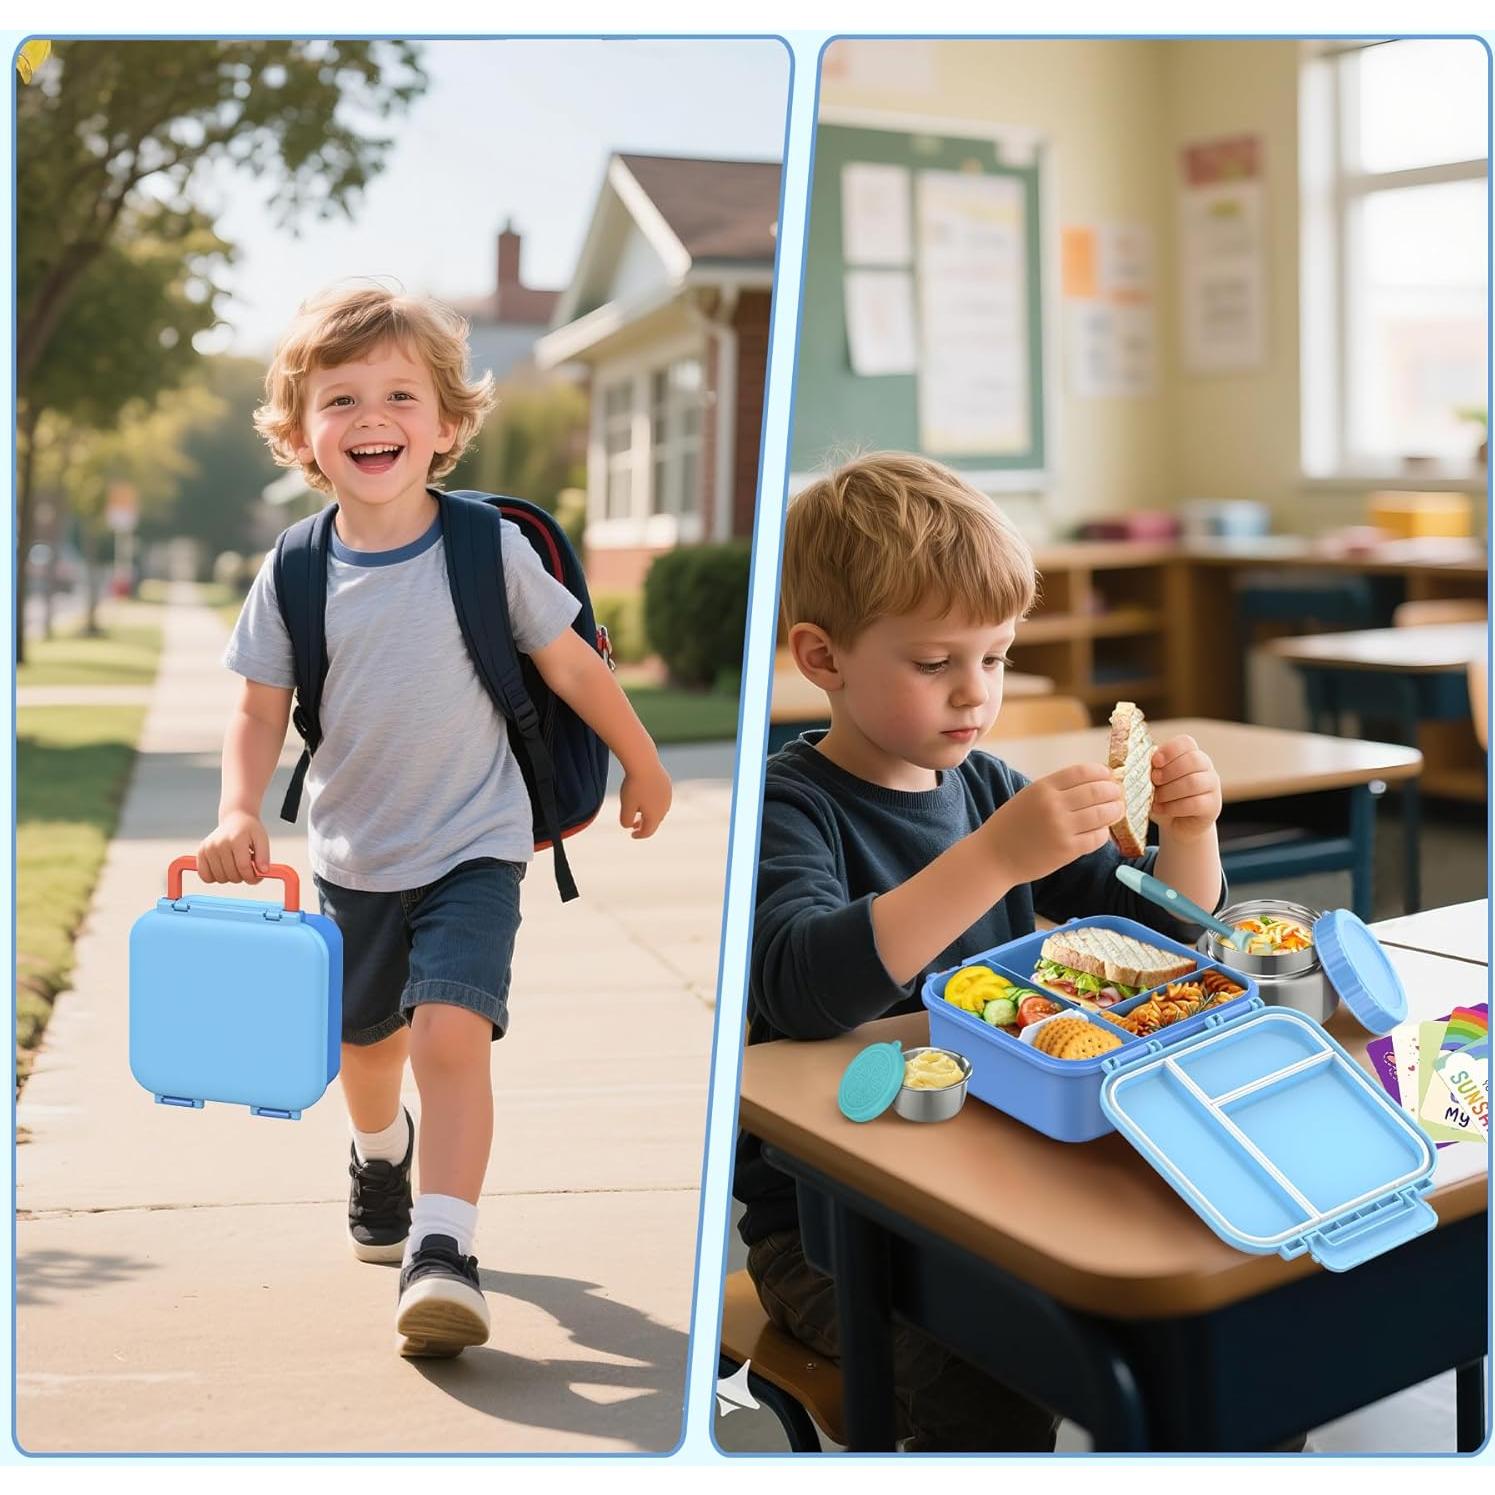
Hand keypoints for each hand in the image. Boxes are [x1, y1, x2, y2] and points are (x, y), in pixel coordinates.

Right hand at [198, 810, 270, 883]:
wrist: (235, 819)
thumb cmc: (250, 830)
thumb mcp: (262, 839)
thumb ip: (264, 856)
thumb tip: (263, 871)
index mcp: (236, 839)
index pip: (243, 867)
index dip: (252, 877)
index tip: (258, 878)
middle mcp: (219, 843)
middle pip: (232, 875)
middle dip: (243, 877)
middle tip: (248, 870)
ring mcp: (208, 848)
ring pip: (220, 878)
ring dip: (231, 878)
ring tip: (237, 866)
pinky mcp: (201, 852)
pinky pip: (205, 876)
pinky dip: (215, 878)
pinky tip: (224, 870)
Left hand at [619, 759, 671, 838]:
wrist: (644, 763)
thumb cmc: (633, 786)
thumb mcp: (626, 806)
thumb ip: (625, 820)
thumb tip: (628, 825)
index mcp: (655, 816)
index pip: (648, 831)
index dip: (639, 835)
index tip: (631, 834)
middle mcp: (664, 808)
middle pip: (655, 821)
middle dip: (645, 824)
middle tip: (635, 824)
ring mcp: (668, 796)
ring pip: (660, 810)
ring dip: (650, 813)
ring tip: (640, 811)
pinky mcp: (667, 785)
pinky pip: (661, 798)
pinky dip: (653, 802)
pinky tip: (645, 796)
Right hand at [982, 764, 1124, 885]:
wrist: (993, 856)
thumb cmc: (1011, 826)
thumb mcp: (1028, 797)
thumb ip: (1056, 790)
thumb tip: (1093, 783)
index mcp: (1043, 788)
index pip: (1083, 772)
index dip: (1102, 772)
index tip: (1109, 776)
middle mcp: (1053, 805)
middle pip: (1098, 791)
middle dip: (1114, 791)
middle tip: (1119, 794)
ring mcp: (1061, 828)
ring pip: (1103, 814)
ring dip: (1115, 811)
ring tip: (1117, 810)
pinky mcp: (1067, 850)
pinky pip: (1097, 838)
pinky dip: (1104, 833)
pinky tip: (1102, 832)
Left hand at [1150, 735, 1222, 842]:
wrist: (1175, 823)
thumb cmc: (1162, 795)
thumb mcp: (1153, 780)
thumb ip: (1151, 769)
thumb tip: (1140, 763)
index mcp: (1190, 753)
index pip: (1186, 742)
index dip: (1169, 750)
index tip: (1154, 762)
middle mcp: (1205, 766)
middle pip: (1193, 760)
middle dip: (1169, 771)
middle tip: (1153, 781)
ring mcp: (1212, 785)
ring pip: (1194, 782)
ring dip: (1169, 791)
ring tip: (1155, 798)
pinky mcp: (1213, 805)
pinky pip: (1195, 803)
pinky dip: (1173, 807)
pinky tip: (1160, 808)